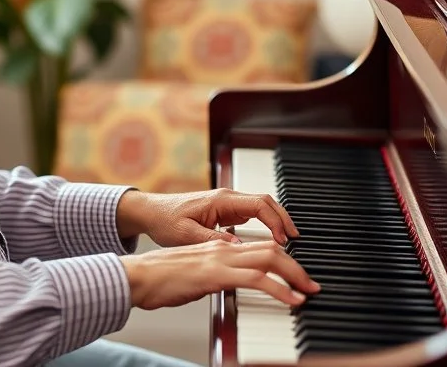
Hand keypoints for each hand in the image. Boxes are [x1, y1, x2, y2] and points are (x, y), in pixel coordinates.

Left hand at [116, 188, 299, 246]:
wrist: (151, 212)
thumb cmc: (165, 220)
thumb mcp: (186, 235)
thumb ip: (214, 241)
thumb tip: (239, 248)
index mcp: (221, 200)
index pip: (259, 204)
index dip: (275, 221)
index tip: (283, 239)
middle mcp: (227, 198)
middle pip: (266, 202)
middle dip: (283, 218)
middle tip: (295, 238)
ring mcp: (227, 204)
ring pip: (261, 206)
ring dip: (276, 220)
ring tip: (288, 239)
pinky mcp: (225, 211)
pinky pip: (252, 213)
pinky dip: (266, 222)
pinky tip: (271, 237)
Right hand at [119, 239, 319, 309]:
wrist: (137, 277)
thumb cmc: (158, 279)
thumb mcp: (194, 276)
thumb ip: (214, 276)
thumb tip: (227, 286)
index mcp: (218, 247)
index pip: (259, 247)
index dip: (283, 258)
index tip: (296, 275)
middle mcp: (223, 248)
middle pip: (271, 249)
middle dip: (296, 266)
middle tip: (311, 283)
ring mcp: (220, 258)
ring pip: (270, 259)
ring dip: (294, 275)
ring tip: (308, 290)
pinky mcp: (216, 274)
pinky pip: (257, 279)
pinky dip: (280, 289)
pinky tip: (292, 300)